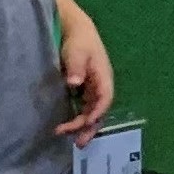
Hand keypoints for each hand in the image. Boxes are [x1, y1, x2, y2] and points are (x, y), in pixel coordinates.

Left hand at [54, 9, 114, 146]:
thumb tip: (74, 83)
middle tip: (78, 142)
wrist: (75, 31)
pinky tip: (68, 128)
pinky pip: (85, 109)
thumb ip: (76, 66)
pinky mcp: (84, 91)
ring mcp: (93, 89)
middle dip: (90, 127)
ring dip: (84, 127)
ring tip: (71, 140)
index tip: (85, 123)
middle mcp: (101, 86)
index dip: (97, 112)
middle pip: (100, 111)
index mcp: (104, 77)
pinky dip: (79, 120)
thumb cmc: (78, 41)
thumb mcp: (77, 51)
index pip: (105, 99)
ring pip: (93, 112)